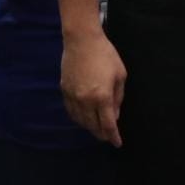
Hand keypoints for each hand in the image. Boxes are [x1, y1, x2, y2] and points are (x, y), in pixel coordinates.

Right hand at [61, 30, 126, 145]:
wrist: (82, 40)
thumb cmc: (106, 54)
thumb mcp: (120, 75)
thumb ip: (118, 98)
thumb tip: (114, 116)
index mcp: (102, 97)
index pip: (108, 124)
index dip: (113, 136)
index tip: (117, 143)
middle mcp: (86, 101)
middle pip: (93, 126)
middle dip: (102, 134)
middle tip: (108, 137)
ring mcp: (73, 97)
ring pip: (81, 121)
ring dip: (90, 127)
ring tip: (97, 128)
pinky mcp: (64, 91)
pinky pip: (71, 111)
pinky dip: (78, 118)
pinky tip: (83, 118)